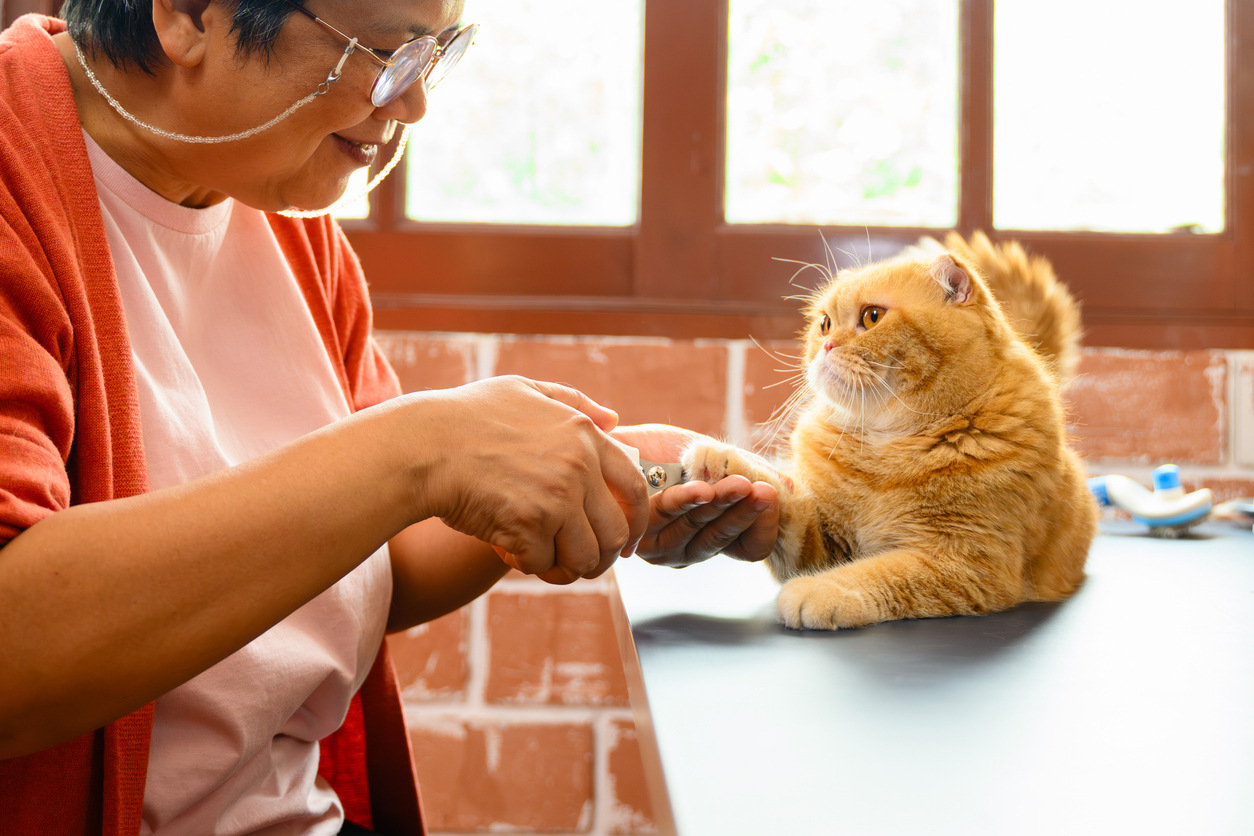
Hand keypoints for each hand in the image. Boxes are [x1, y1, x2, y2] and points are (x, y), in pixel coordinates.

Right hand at [415, 377, 649, 583]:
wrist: (423, 448)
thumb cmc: (467, 417)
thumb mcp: (525, 390)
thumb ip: (573, 403)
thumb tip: (614, 419)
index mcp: (584, 436)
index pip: (636, 488)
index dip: (637, 521)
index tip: (626, 542)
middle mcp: (578, 469)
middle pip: (615, 533)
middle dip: (603, 556)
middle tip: (582, 563)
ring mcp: (556, 501)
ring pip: (585, 557)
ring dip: (566, 567)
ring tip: (544, 559)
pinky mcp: (528, 529)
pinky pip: (542, 564)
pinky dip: (526, 563)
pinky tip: (505, 546)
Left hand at [610, 424, 779, 567]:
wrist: (621, 443)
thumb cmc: (668, 452)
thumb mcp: (717, 459)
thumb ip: (750, 473)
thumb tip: (787, 489)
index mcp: (715, 536)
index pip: (750, 547)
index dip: (763, 525)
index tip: (770, 494)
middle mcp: (692, 548)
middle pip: (727, 539)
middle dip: (748, 512)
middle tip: (764, 491)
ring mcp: (665, 547)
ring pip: (702, 530)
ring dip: (723, 505)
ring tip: (740, 484)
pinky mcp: (638, 534)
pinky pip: (668, 517)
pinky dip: (687, 500)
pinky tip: (702, 487)